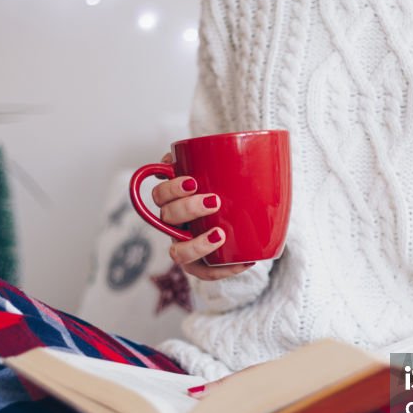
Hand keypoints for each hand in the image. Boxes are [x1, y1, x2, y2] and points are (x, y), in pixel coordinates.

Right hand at [152, 153, 255, 280]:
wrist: (251, 219)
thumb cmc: (234, 190)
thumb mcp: (231, 172)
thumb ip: (229, 158)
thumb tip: (252, 139)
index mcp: (176, 199)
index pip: (160, 193)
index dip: (170, 188)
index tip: (193, 182)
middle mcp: (175, 224)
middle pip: (167, 217)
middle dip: (187, 209)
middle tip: (214, 201)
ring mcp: (185, 246)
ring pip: (177, 252)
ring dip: (196, 245)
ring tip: (220, 235)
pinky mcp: (200, 266)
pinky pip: (205, 273)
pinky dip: (223, 269)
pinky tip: (246, 262)